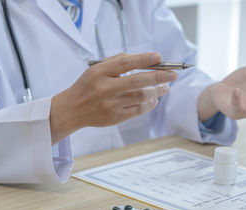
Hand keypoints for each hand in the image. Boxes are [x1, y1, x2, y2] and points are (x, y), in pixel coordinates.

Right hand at [49, 52, 176, 144]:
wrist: (72, 110)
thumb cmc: (88, 86)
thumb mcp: (96, 69)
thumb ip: (116, 62)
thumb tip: (144, 59)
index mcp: (99, 72)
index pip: (124, 63)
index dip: (143, 59)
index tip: (159, 57)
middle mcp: (105, 88)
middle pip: (137, 81)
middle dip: (159, 77)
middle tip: (173, 74)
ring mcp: (111, 105)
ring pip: (141, 97)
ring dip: (158, 91)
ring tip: (166, 87)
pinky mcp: (115, 118)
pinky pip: (139, 110)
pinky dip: (150, 104)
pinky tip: (154, 99)